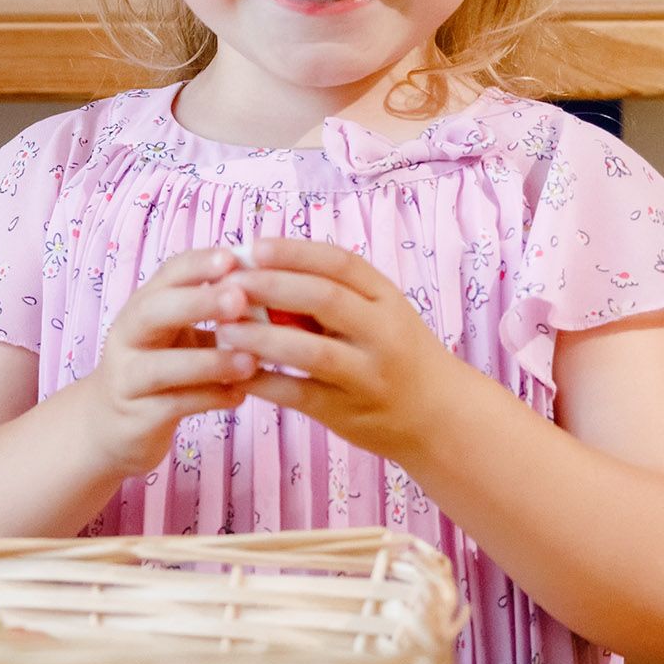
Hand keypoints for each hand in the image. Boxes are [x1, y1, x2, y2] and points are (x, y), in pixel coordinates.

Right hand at [83, 246, 261, 476]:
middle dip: (197, 302)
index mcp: (143, 307)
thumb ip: (217, 317)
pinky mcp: (135, 416)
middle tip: (239, 298)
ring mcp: (126, 377)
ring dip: (208, 362)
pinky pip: (172, 405)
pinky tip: (238, 397)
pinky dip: (207, 399)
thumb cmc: (159, 369)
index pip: (167, 274)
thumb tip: (274, 293)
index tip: (233, 256)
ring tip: (251, 362)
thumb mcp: (182, 335)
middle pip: (153, 311)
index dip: (198, 264)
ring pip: (161, 366)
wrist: (110, 425)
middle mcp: (127, 336)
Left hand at [212, 239, 470, 462]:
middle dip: (271, 288)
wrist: (440, 417)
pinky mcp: (349, 413)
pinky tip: (234, 370)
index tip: (253, 247)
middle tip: (227, 285)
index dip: (294, 252)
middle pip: (324, 299)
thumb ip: (334, 294)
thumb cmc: (396, 354)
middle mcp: (383, 333)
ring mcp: (368, 375)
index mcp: (387, 299)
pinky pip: (299, 394)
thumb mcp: (379, 314)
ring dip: (261, 337)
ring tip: (223, 329)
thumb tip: (260, 270)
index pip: (340, 263)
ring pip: (311, 351)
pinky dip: (264, 381)